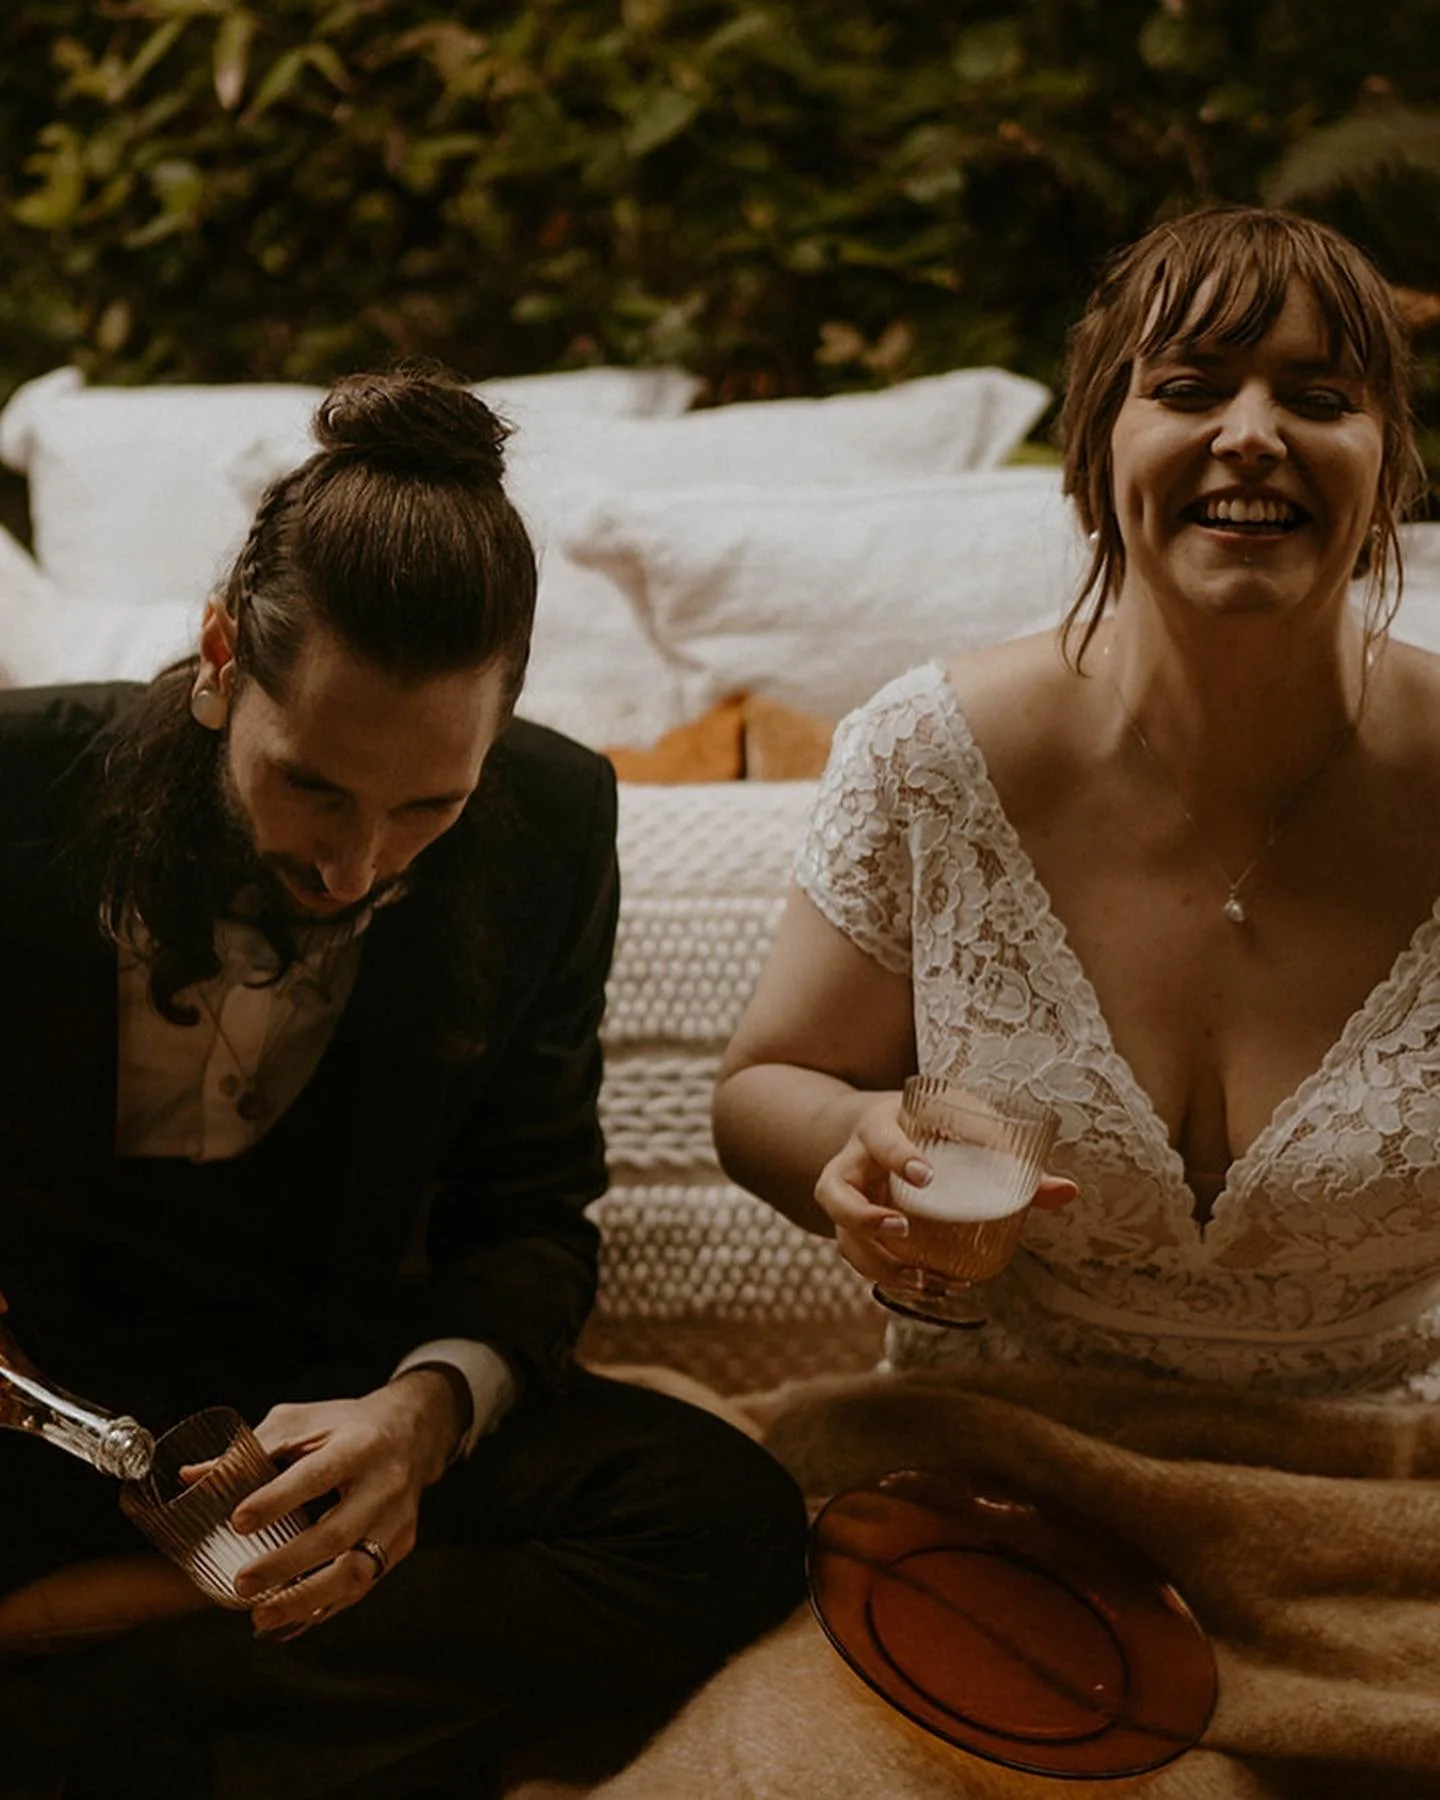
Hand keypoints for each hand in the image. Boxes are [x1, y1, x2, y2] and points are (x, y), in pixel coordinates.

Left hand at [227, 1368, 464, 1641]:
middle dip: (287, 1564)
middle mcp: (384, 1484)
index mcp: (358, 1444)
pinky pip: (361, 1586)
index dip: (278, 1499)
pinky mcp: (399, 1545)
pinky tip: (290, 1618)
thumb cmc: (345, 1425)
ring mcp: (396, 1520)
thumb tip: (191, 1477)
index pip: (319, 1474)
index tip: (238, 1520)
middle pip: (338, 1533)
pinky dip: (323, 1607)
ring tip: (262, 1615)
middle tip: (242, 1583)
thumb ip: (251, 1451)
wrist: (413, 1432)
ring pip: (356, 1571)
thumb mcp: (302, 1421)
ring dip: (306, 1599)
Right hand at [814, 1092, 1075, 1285]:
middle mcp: (852, 1164)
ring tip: (920, 1279)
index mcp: (879, 1127)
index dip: (897, 1156)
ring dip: (875, 1263)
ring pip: (842, 1236)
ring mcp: (849, 1199)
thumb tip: (1067, 1191)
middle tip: (902, 1230)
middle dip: (863, 1217)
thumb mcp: (964, 1121)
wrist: (885, 1126)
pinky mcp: (855, 1228)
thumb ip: (1008, 1154)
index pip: (879, 1139)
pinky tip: (931, 1287)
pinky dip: (890, 1277)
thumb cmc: (933, 1122)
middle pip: (833, 1193)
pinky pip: (861, 1257)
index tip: (925, 1176)